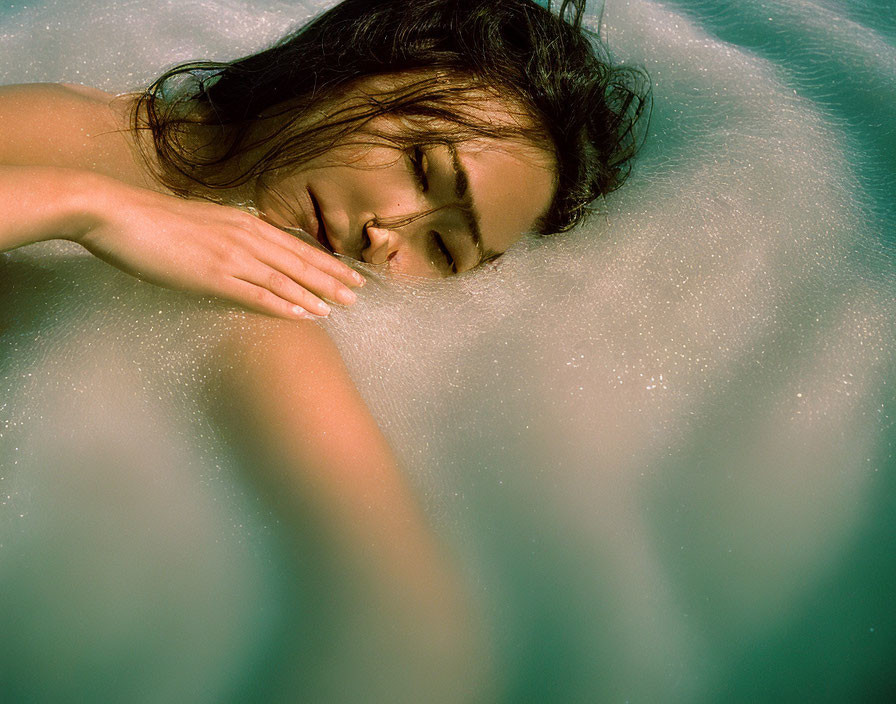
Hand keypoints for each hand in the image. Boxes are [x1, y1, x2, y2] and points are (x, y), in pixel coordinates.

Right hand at [76, 179, 363, 318]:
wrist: (116, 212)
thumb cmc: (151, 219)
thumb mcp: (201, 223)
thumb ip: (227, 236)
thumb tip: (243, 252)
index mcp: (242, 221)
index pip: (293, 243)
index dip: (323, 259)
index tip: (346, 271)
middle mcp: (244, 236)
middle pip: (298, 259)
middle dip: (331, 277)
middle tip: (359, 292)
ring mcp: (231, 256)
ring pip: (286, 277)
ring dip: (316, 292)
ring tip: (341, 306)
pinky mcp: (213, 275)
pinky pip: (258, 293)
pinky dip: (284, 304)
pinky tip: (304, 314)